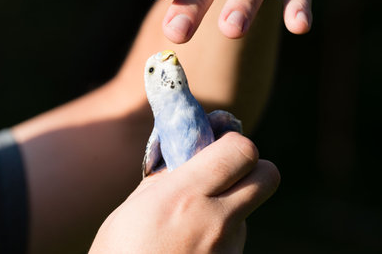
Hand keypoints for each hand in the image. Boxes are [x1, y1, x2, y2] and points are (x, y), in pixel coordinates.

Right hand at [89, 132, 279, 252]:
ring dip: (232, 205)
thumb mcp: (134, 207)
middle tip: (225, 173)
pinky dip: (222, 233)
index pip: (242, 151)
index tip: (218, 148)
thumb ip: (168, 177)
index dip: (234, 144)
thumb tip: (190, 153)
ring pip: (249, 210)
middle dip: (251, 168)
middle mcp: (216, 221)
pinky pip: (237, 239)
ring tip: (193, 221)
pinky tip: (194, 244)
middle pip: (267, 176)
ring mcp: (229, 250)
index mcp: (185, 195)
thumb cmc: (119, 252)